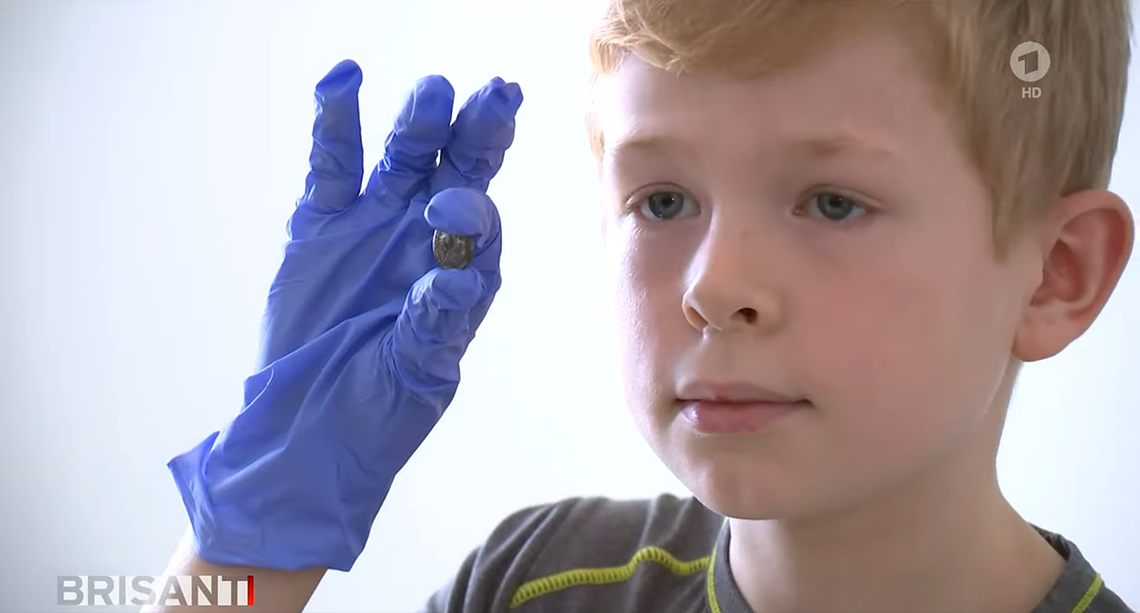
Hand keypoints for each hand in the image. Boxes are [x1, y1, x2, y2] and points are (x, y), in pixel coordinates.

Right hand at [167, 60, 522, 571]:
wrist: (306, 435)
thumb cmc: (376, 413)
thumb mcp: (415, 376)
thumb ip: (432, 326)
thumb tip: (450, 282)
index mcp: (463, 274)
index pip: (483, 223)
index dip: (473, 208)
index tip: (450, 209)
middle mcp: (426, 239)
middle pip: (459, 171)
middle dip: (478, 134)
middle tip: (496, 95)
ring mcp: (374, 225)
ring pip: (403, 158)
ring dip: (419, 122)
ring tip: (432, 91)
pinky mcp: (322, 225)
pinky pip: (333, 166)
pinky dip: (336, 124)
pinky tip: (343, 81)